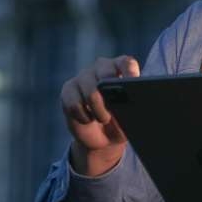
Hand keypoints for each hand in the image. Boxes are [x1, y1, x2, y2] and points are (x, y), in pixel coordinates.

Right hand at [59, 55, 140, 176]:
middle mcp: (102, 67)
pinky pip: (74, 104)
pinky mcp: (68, 90)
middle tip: (114, 112)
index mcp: (122, 69)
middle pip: (106, 72)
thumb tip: (131, 108)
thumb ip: (133, 110)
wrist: (102, 137)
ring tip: (103, 119)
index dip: (129, 72)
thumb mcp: (132, 119)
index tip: (133, 82)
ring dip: (99, 111)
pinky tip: (88, 119)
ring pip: (90, 92)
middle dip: (110, 93)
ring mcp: (83, 77)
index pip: (126, 63)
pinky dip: (83, 117)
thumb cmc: (121, 123)